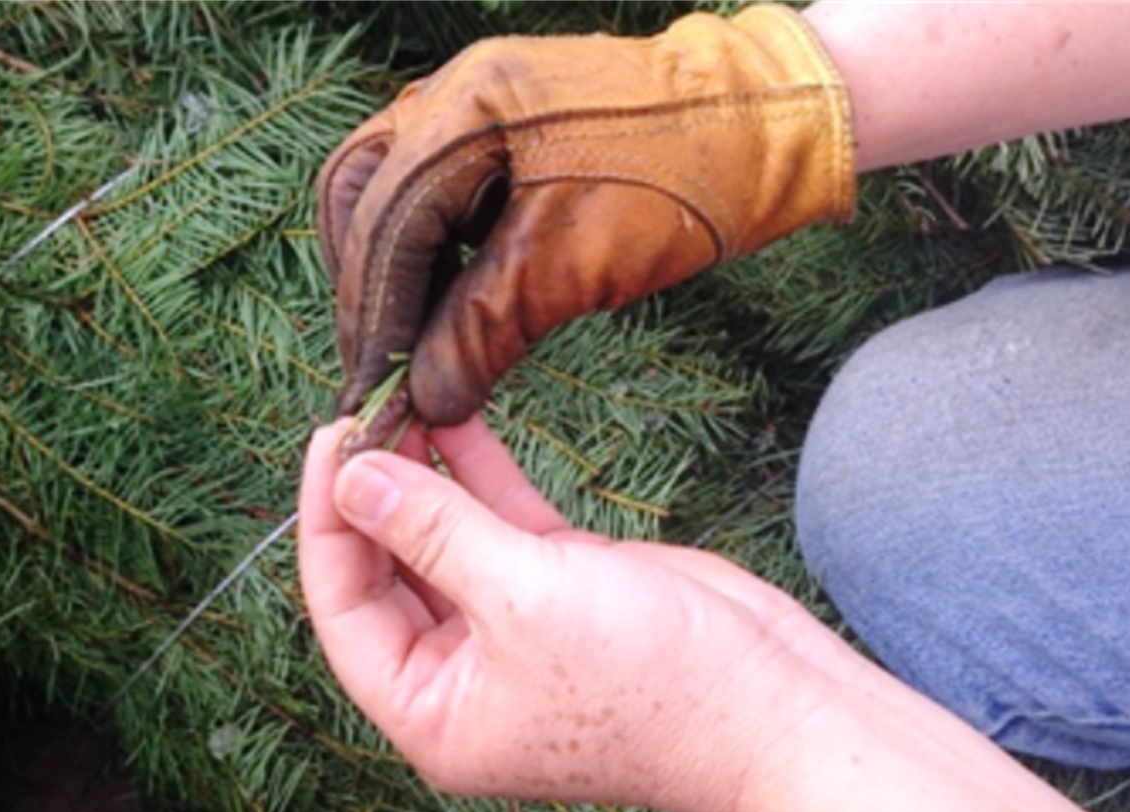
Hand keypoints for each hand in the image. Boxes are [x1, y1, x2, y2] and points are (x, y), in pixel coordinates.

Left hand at [295, 417, 852, 811]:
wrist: (774, 703)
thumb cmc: (654, 684)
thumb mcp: (524, 598)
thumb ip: (432, 531)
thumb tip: (352, 476)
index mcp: (431, 710)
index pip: (344, 608)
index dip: (328, 521)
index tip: (333, 440)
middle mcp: (460, 675)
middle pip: (385, 570)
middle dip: (372, 491)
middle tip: (365, 409)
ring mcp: (510, 629)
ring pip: (440, 539)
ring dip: (422, 473)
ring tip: (400, 397)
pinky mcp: (559, 588)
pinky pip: (496, 524)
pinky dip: (477, 473)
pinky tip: (454, 416)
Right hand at [317, 4, 856, 425]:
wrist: (767, 125)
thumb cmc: (683, 180)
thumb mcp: (575, 262)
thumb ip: (484, 328)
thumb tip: (423, 401)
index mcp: (465, 103)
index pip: (386, 219)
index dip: (375, 315)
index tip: (373, 392)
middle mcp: (454, 91)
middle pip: (362, 194)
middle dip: (366, 288)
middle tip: (377, 372)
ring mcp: (477, 105)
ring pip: (393, 193)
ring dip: (393, 272)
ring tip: (404, 350)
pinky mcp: (504, 131)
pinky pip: (438, 193)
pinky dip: (431, 253)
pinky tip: (445, 307)